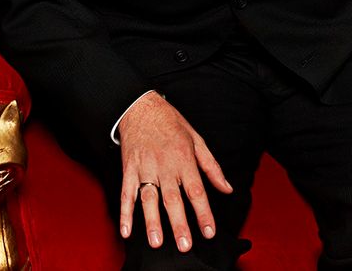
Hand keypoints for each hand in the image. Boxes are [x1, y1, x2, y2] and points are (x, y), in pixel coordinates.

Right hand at [116, 92, 231, 252]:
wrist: (140, 107)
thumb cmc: (170, 123)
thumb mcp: (197, 139)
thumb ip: (212, 167)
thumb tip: (227, 188)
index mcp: (183, 159)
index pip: (196, 191)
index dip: (203, 212)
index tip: (208, 231)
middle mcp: (164, 166)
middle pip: (173, 199)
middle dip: (179, 224)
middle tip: (184, 245)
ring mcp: (144, 168)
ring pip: (148, 199)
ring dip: (151, 221)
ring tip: (156, 241)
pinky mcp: (128, 169)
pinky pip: (126, 193)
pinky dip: (124, 213)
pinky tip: (126, 230)